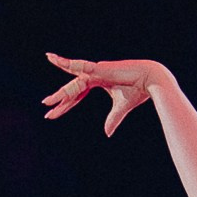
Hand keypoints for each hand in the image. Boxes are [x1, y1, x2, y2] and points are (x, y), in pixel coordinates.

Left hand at [41, 52, 163, 136]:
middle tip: (45, 107)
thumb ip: (113, 119)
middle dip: (58, 99)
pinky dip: (70, 66)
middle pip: (72, 89)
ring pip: (74, 82)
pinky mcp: (100, 69)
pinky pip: (82, 69)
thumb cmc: (138, 90)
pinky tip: (57, 63)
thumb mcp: (121, 108)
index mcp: (97, 81)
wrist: (151, 81)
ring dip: (61, 92)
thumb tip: (107, 133)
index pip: (76, 94)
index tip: (51, 114)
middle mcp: (94, 74)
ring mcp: (96, 70)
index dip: (64, 104)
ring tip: (47, 101)